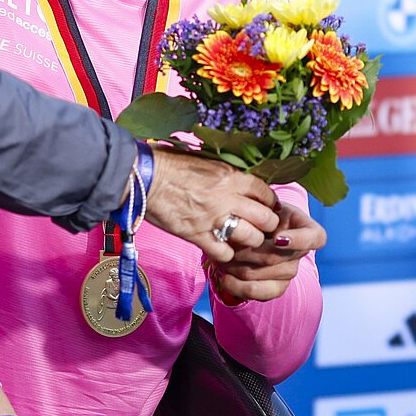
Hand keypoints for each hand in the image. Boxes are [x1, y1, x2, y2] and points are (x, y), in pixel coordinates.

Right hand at [144, 150, 280, 262]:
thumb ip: (225, 174)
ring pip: (251, 238)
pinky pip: (224, 253)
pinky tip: (221, 249)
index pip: (265, 192)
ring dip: (250, 241)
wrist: (144, 178)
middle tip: (261, 228)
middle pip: (266, 218)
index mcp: (230, 176)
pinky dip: (226, 255)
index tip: (268, 208)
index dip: (270, 202)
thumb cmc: (169, 165)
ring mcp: (213, 219)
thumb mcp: (205, 161)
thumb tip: (239, 182)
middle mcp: (227, 198)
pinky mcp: (197, 236)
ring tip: (243, 240)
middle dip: (267, 225)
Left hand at [208, 198, 324, 304]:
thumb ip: (263, 207)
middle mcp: (300, 252)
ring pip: (265, 274)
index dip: (299, 241)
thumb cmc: (257, 211)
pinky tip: (226, 278)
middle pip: (279, 257)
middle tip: (229, 241)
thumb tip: (258, 217)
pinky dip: (239, 287)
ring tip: (223, 255)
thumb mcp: (262, 202)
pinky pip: (261, 293)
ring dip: (238, 265)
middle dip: (250, 250)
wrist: (246, 229)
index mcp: (305, 228)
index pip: (316, 238)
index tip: (278, 238)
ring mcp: (289, 271)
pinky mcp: (276, 288)